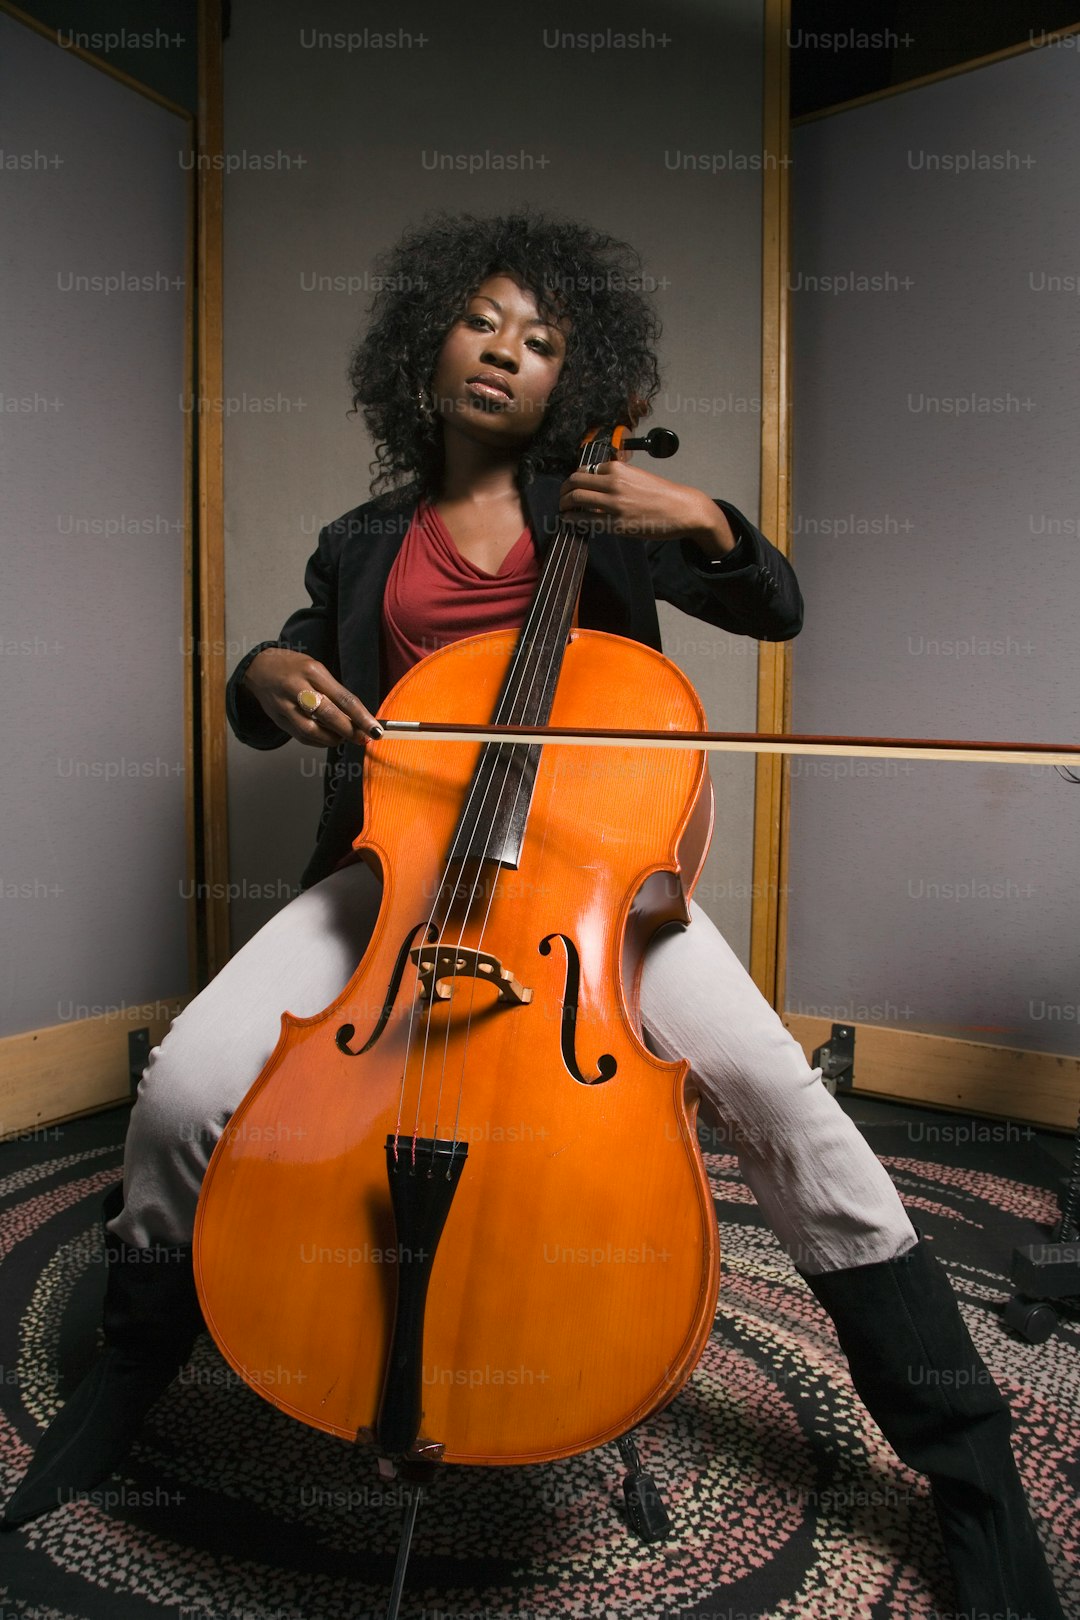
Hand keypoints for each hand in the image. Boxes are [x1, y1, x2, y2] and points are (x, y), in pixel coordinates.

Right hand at [242, 648, 381, 744]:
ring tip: (344, 739)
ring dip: (333, 739)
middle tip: (363, 738)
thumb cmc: (294, 668)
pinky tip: (328, 739)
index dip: (361, 717)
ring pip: (312, 730)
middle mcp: (297, 688)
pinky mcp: (278, 719)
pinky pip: (301, 736)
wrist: (259, 669)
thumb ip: (335, 692)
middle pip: (328, 715)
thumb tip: (358, 717)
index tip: (375, 730)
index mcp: (313, 672)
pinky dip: (318, 741)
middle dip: (349, 731)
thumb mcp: (317, 669)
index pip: (343, 698)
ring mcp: (285, 705)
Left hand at [558, 459, 736, 557]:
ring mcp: (614, 504)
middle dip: (564, 489)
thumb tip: (596, 481)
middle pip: (575, 481)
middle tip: (563, 496)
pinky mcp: (616, 524)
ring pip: (577, 498)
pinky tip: (569, 520)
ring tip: (563, 508)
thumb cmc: (662, 493)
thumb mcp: (638, 476)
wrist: (682, 509)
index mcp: (619, 468)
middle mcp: (613, 483)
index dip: (577, 479)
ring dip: (564, 503)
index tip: (574, 486)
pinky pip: (585, 520)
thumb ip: (617, 476)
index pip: (586, 469)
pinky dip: (572, 519)